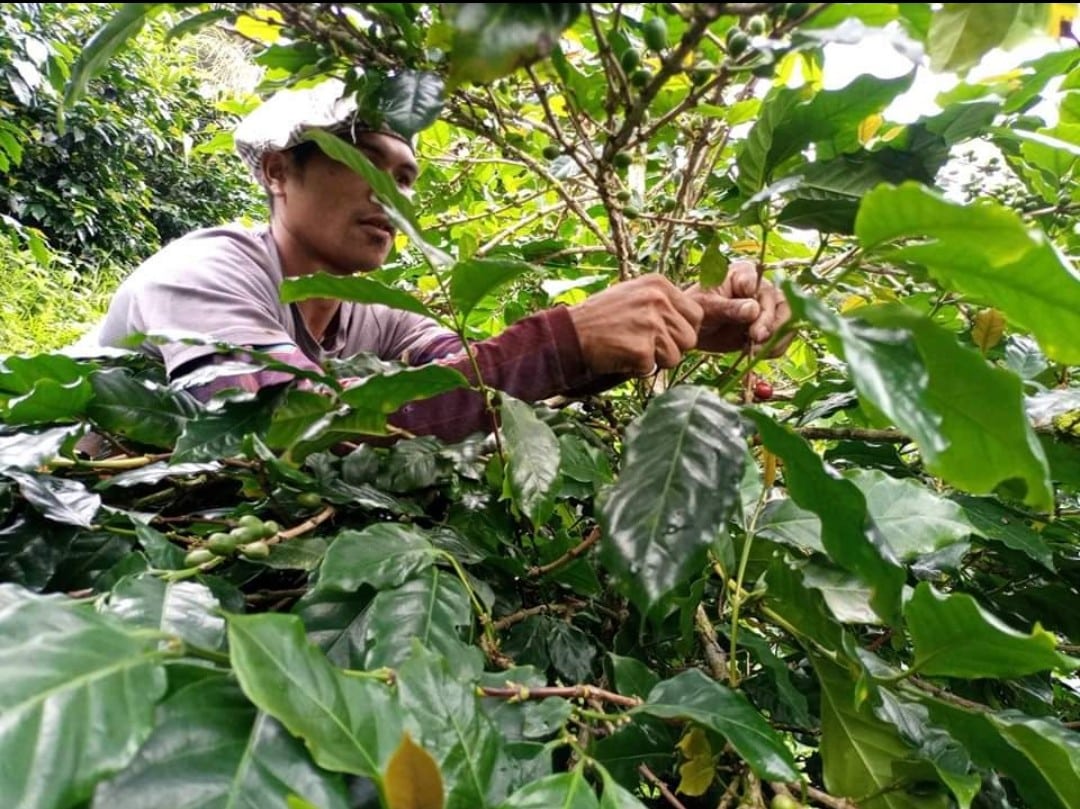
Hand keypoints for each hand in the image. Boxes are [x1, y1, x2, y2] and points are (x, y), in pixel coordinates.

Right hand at [567, 275, 702, 375]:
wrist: (569, 333)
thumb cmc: (600, 317)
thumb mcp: (634, 295)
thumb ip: (662, 303)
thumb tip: (690, 323)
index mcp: (659, 284)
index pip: (696, 314)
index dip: (683, 329)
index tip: (665, 335)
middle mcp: (658, 301)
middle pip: (690, 338)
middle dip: (672, 348)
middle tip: (647, 346)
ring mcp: (650, 324)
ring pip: (675, 357)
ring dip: (655, 360)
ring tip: (631, 349)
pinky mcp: (641, 349)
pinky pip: (652, 369)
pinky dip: (637, 369)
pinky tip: (620, 356)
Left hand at [689, 261, 792, 355]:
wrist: (694, 328)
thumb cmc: (697, 308)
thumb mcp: (707, 306)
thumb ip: (729, 308)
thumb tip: (754, 310)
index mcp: (746, 274)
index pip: (763, 286)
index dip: (763, 303)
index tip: (752, 315)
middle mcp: (763, 288)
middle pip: (782, 304)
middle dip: (771, 323)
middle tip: (756, 338)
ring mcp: (769, 308)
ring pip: (788, 322)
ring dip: (775, 339)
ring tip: (754, 349)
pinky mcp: (770, 327)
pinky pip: (782, 339)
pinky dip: (773, 349)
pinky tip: (755, 353)